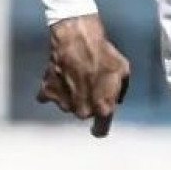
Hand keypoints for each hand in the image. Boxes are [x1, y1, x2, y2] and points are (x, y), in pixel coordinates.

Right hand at [39, 14, 131, 137]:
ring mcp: (62, 103)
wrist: (76, 39)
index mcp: (102, 108)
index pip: (100, 130)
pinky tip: (61, 74)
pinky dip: (55, 88)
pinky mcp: (47, 92)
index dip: (100, 128)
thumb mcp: (123, 71)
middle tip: (90, 83)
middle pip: (85, 113)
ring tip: (77, 74)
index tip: (98, 127)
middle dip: (89, 102)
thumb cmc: (103, 54)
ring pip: (69, 104)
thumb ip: (120, 91)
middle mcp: (81, 111)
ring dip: (72, 94)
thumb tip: (116, 98)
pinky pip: (50, 96)